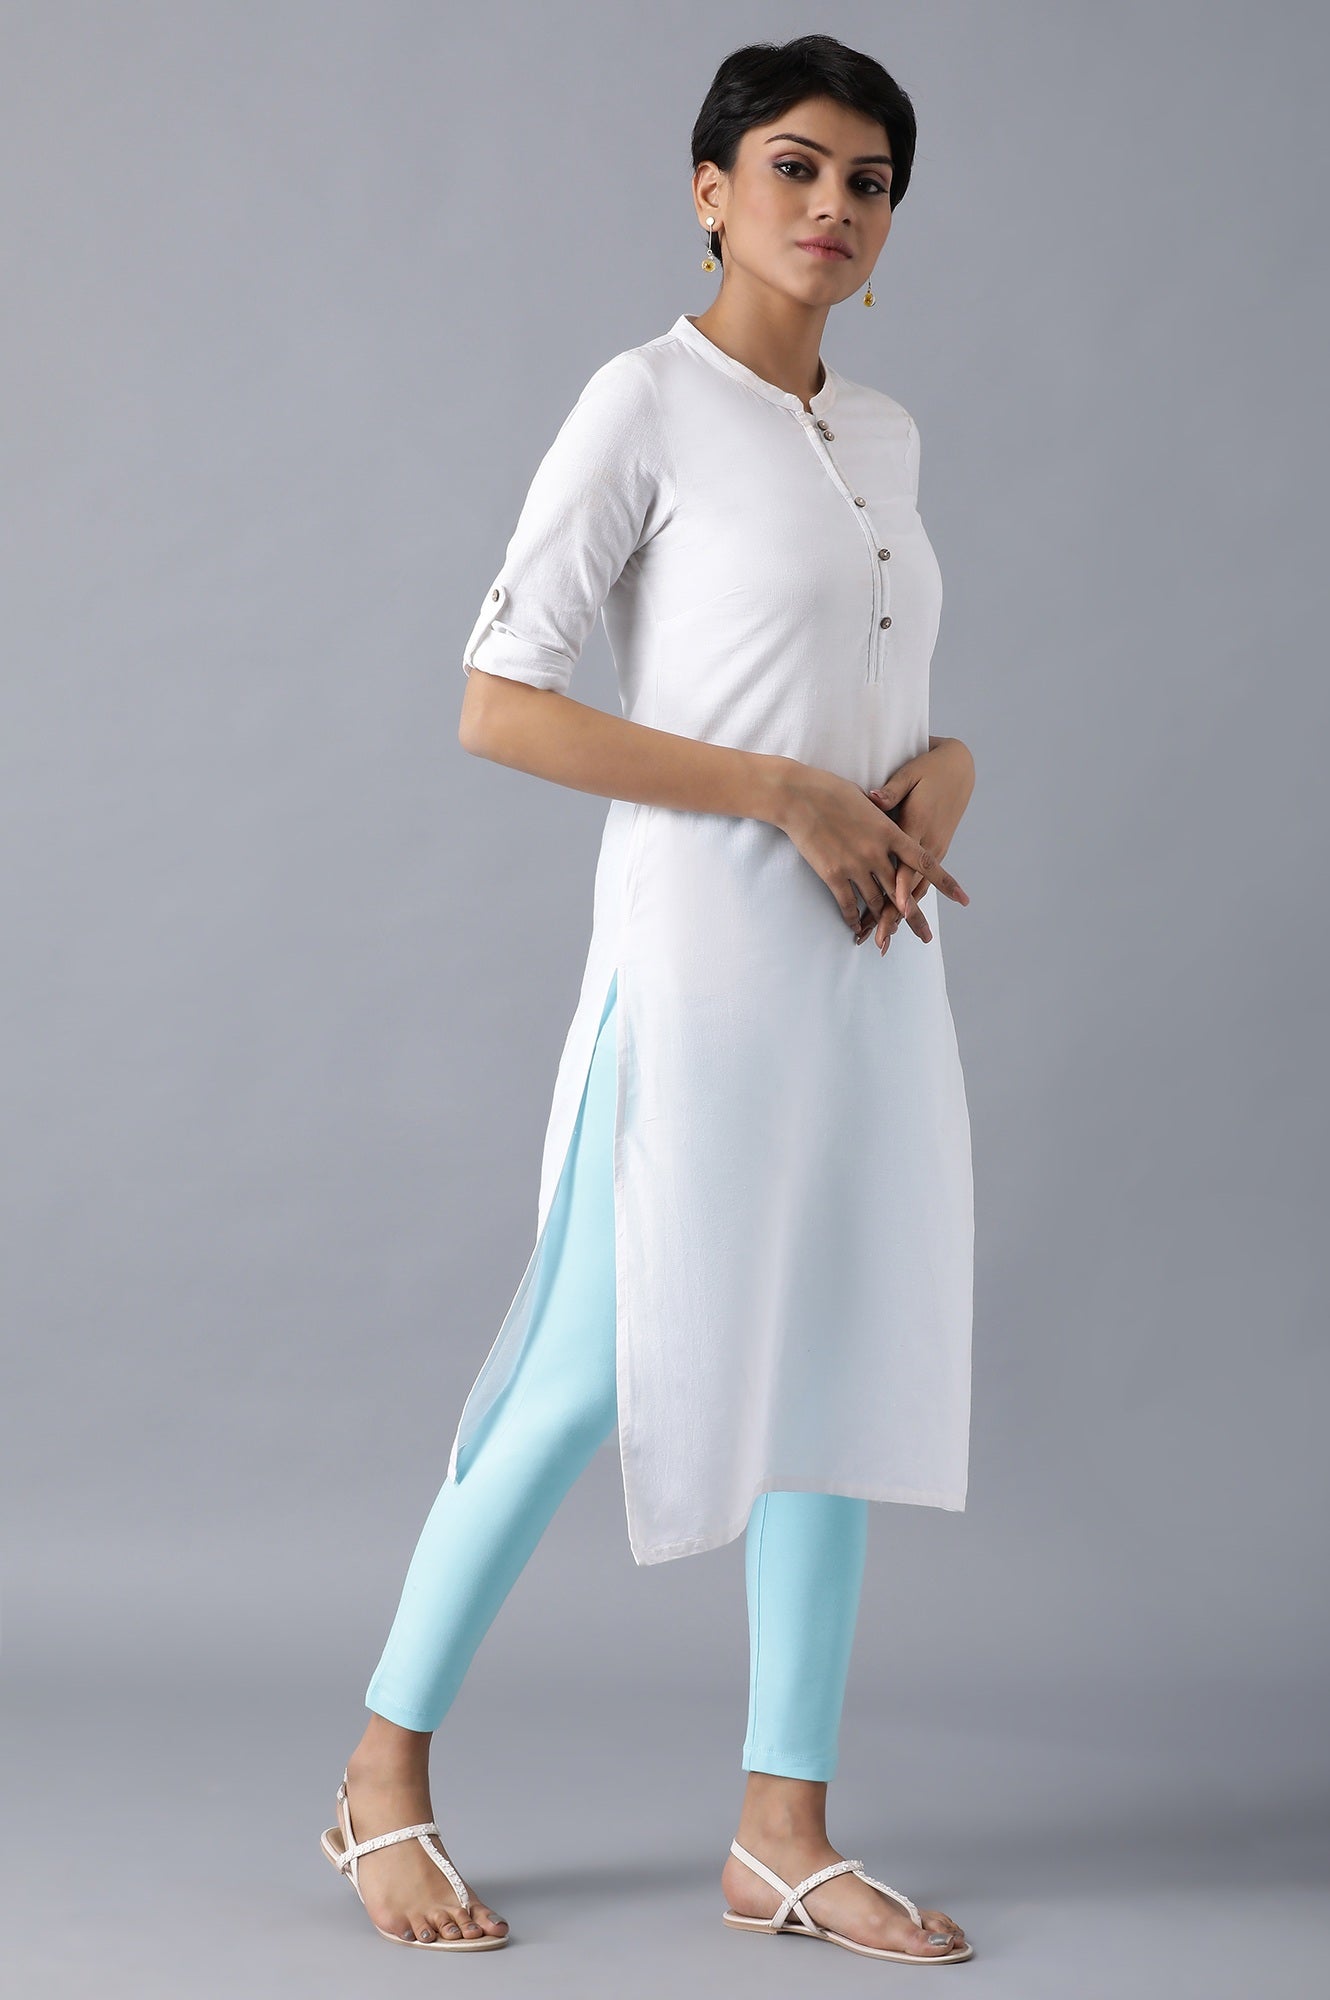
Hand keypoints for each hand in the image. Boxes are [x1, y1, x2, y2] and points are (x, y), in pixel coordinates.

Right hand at [774, 760, 969, 940]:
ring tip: (888, 936)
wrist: (798, 795)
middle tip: (925, 937)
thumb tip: (893, 819)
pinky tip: (858, 927)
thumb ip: (885, 817)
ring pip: (876, 901)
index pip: (924, 862)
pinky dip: (854, 918)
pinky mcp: (833, 874)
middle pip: (901, 893)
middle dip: (914, 918)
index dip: (945, 881)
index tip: (962, 899)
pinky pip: (848, 904)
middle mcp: (877, 853)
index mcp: (890, 832)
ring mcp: (855, 865)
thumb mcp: (867, 799)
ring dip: (882, 919)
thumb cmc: (831, 790)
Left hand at [858, 739, 974, 952]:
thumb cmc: (928, 769)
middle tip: (880, 942)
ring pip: (917, 892)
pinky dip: (907, 904)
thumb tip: (873, 798)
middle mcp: (928, 844)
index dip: (900, 890)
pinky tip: (893, 921)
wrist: (960, 768)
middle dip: (895, 917)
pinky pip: (920, 884)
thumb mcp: (910, 775)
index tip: (893, 912)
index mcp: (919, 826)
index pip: (908, 865)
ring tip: (882, 941)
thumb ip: (891, 791)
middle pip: (910, 888)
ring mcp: (934, 849)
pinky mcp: (934, 851)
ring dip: (899, 918)